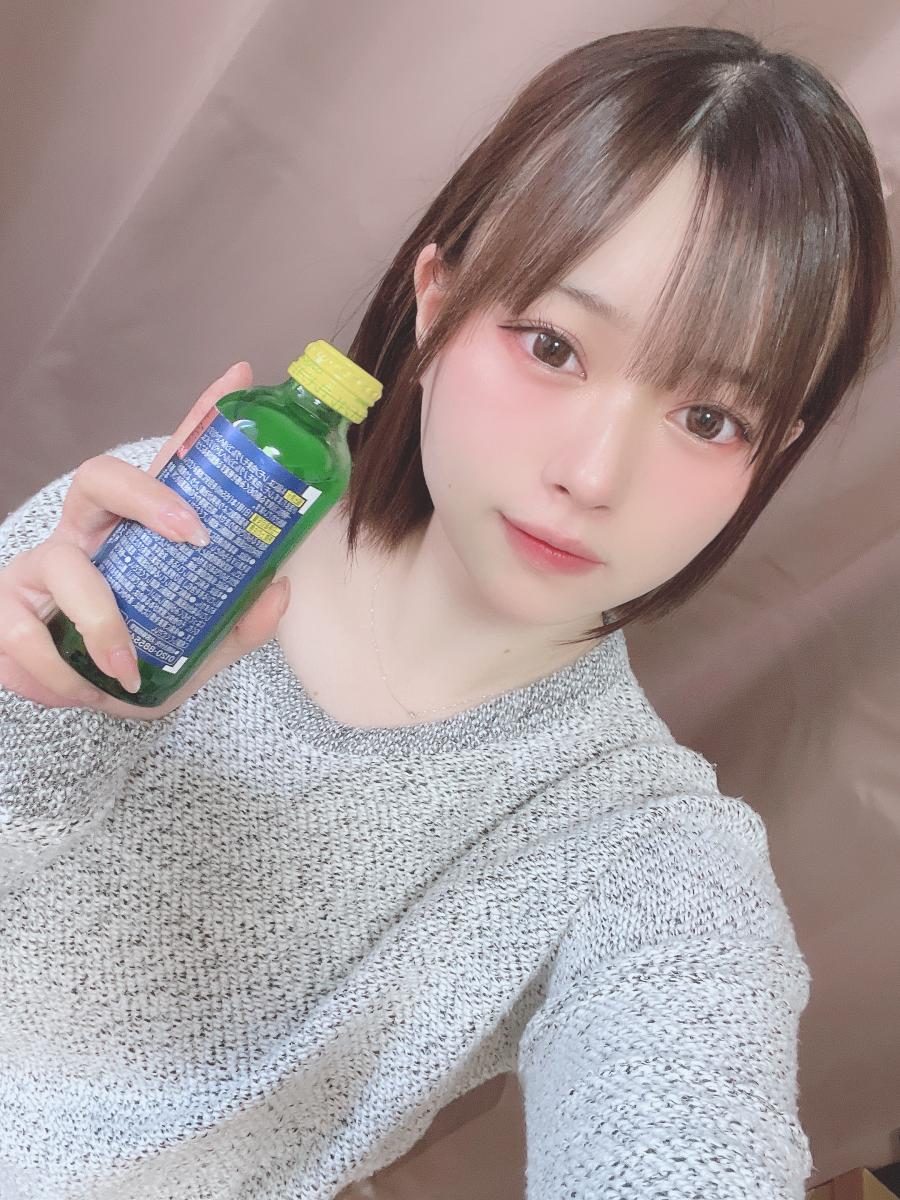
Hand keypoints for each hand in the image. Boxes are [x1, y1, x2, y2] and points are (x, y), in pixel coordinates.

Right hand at [0, 362, 290, 719]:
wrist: (76, 703)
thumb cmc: (137, 662)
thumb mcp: (196, 649)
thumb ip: (236, 625)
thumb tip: (278, 589)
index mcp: (138, 533)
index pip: (168, 464)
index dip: (200, 418)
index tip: (239, 379)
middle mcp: (89, 534)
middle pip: (100, 475)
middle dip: (147, 497)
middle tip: (194, 535)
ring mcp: (44, 566)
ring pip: (64, 567)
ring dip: (101, 626)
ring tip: (124, 672)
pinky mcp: (7, 608)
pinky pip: (23, 633)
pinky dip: (56, 674)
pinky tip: (78, 692)